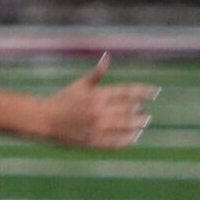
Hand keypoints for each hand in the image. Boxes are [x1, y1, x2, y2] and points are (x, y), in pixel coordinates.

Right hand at [40, 54, 157, 149]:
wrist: (44, 120)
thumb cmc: (62, 100)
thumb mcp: (79, 85)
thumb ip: (96, 74)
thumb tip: (107, 57)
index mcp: (97, 95)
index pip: (127, 91)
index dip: (143, 91)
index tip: (155, 92)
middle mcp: (99, 111)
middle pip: (129, 110)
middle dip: (140, 110)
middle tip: (144, 110)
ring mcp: (97, 127)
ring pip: (126, 126)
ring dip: (138, 124)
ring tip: (144, 122)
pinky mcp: (93, 141)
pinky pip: (116, 141)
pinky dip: (128, 139)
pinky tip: (134, 136)